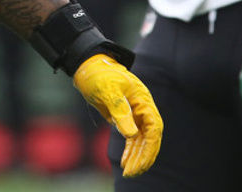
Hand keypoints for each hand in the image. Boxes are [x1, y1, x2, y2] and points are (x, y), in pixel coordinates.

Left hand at [73, 54, 162, 176]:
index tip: (139, 163)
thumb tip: (131, 134)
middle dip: (143, 157)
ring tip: (129, 173)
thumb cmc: (100, 75)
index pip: (153, 127)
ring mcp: (135, 115)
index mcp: (143, 100)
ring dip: (137, 157)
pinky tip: (126, 163)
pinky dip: (130, 151)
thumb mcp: (108, 90)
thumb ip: (120, 110)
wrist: (88, 68)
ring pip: (141, 141)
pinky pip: (132, 139)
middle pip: (149, 138)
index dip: (149, 147)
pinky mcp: (125, 119)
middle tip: (132, 173)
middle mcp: (142, 109)